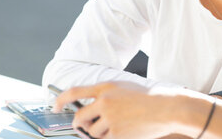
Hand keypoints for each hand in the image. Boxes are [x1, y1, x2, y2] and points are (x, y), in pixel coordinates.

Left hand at [53, 82, 178, 138]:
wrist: (165, 108)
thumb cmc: (147, 98)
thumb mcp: (124, 88)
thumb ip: (106, 95)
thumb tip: (89, 109)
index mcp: (105, 87)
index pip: (74, 92)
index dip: (60, 100)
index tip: (55, 107)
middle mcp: (104, 101)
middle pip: (80, 118)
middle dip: (80, 125)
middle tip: (85, 127)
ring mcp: (109, 118)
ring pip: (92, 132)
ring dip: (99, 133)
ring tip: (116, 127)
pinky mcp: (116, 133)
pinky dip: (110, 138)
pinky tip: (123, 131)